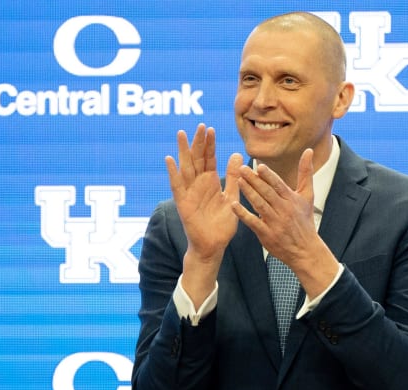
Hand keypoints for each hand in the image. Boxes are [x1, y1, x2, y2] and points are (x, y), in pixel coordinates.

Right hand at [165, 124, 241, 304]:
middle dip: (198, 142)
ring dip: (183, 151)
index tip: (210, 128)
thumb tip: (238, 155)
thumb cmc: (222, 224)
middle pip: (197, 158)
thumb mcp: (232, 196)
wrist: (214, 245)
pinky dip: (173, 173)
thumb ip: (234, 177)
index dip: (209, 144)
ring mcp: (189, 192)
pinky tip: (170, 159)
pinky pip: (177, 185)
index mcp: (210, 181)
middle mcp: (198, 184)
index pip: (209, 158)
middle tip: (200, 125)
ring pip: (185, 167)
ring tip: (181, 134)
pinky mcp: (183, 203)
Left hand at [232, 149, 338, 296]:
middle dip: (254, 180)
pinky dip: (243, 214)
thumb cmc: (304, 220)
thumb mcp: (307, 195)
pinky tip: (233, 205)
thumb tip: (309, 150)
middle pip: (267, 193)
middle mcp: (283, 210)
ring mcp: (275, 222)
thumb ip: (305, 172)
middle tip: (241, 169)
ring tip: (237, 181)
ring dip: (248, 193)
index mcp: (291, 199)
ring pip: (259, 205)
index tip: (258, 165)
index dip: (268, 175)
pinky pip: (253, 222)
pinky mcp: (266, 234)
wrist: (305, 249)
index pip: (278, 185)